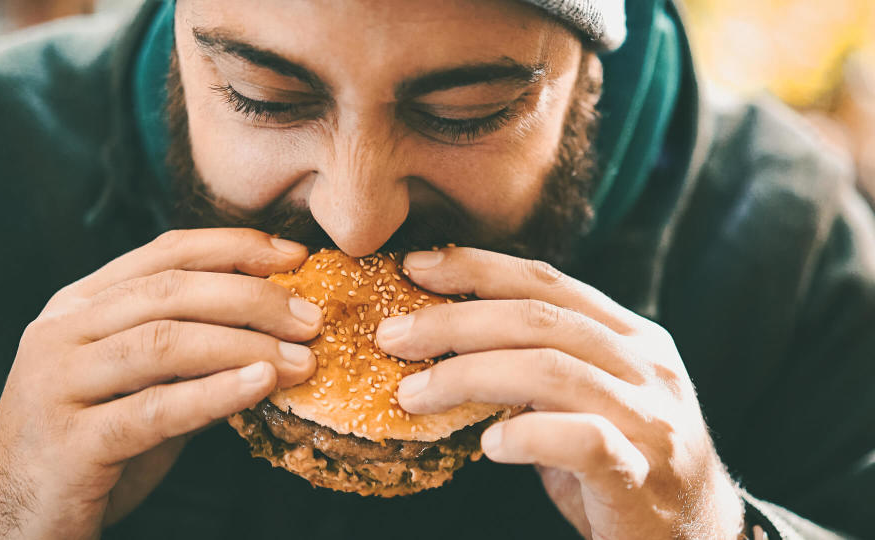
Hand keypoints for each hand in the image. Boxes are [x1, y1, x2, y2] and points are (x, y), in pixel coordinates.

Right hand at [0, 229, 322, 539]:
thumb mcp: (141, 384)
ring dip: (244, 346)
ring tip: (301, 359)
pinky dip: (213, 394)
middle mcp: (60, 332)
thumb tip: (279, 329)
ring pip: (163, 343)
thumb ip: (192, 353)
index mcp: (78, 305)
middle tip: (311, 318)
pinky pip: (152, 410)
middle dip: (251, 297)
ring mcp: (56, 384)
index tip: (295, 256)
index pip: (164, 253)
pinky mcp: (67, 442)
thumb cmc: (91, 444)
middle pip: (169, 291)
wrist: (15, 517)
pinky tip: (260, 386)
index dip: (234, 247)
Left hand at [378, 248, 743, 539]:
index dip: (477, 267)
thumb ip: (539, 365)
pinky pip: (580, 440)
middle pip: (538, 319)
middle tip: (392, 335)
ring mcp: (650, 417)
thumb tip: (448, 341)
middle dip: (454, 320)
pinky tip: (488, 446)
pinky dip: (526, 435)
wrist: (698, 537)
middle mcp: (646, 366)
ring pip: (550, 371)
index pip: (547, 282)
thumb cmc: (625, 462)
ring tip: (413, 394)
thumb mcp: (586, 400)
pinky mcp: (644, 473)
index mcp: (631, 336)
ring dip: (467, 376)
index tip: (415, 267)